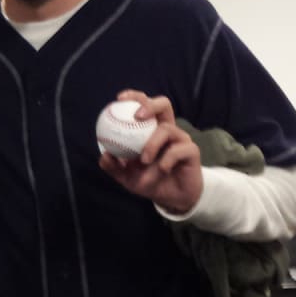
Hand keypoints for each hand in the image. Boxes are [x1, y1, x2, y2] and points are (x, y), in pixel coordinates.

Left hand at [98, 90, 202, 214]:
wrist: (171, 198)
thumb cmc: (149, 182)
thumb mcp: (126, 176)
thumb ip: (114, 166)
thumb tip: (104, 155)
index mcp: (151, 130)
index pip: (145, 106)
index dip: (135, 97)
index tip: (120, 99)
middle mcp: (167, 130)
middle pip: (164, 104)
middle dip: (150, 105)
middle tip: (136, 116)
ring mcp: (181, 139)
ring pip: (167, 129)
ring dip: (152, 144)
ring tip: (143, 161)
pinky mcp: (192, 151)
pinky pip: (179, 150)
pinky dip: (167, 159)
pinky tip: (161, 169)